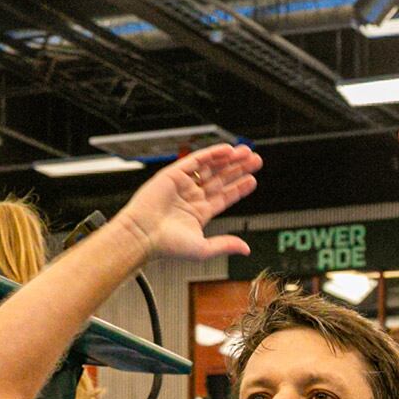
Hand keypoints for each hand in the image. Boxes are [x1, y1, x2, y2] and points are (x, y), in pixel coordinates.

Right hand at [115, 144, 261, 261]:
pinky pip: (196, 159)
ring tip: (246, 153)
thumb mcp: (203, 248)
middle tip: (255, 161)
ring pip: (211, 167)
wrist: (143, 235)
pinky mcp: (174, 174)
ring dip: (229, 160)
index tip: (252, 180)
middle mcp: (192, 197)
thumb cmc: (167, 245)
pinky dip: (212, 153)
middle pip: (221, 179)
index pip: (224, 196)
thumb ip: (226, 245)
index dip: (239, 188)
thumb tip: (245, 249)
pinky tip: (228, 150)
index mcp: (199, 213)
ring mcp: (184, 184)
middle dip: (238, 170)